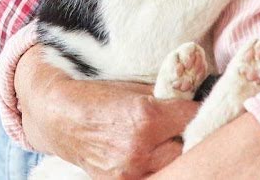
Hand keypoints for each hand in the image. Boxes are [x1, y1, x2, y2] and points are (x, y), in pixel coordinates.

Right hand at [16, 47, 196, 178]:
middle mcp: (139, 149)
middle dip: (188, 133)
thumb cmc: (96, 97)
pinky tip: (153, 153)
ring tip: (168, 139)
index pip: (194, 117)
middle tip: (183, 123)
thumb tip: (197, 95)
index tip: (200, 105)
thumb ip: (168, 95)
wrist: (59, 117)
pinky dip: (157, 165)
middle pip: (188, 145)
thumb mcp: (134, 88)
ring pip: (174, 164)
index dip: (200, 108)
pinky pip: (155, 175)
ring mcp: (130, 172)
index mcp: (145, 118)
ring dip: (174, 151)